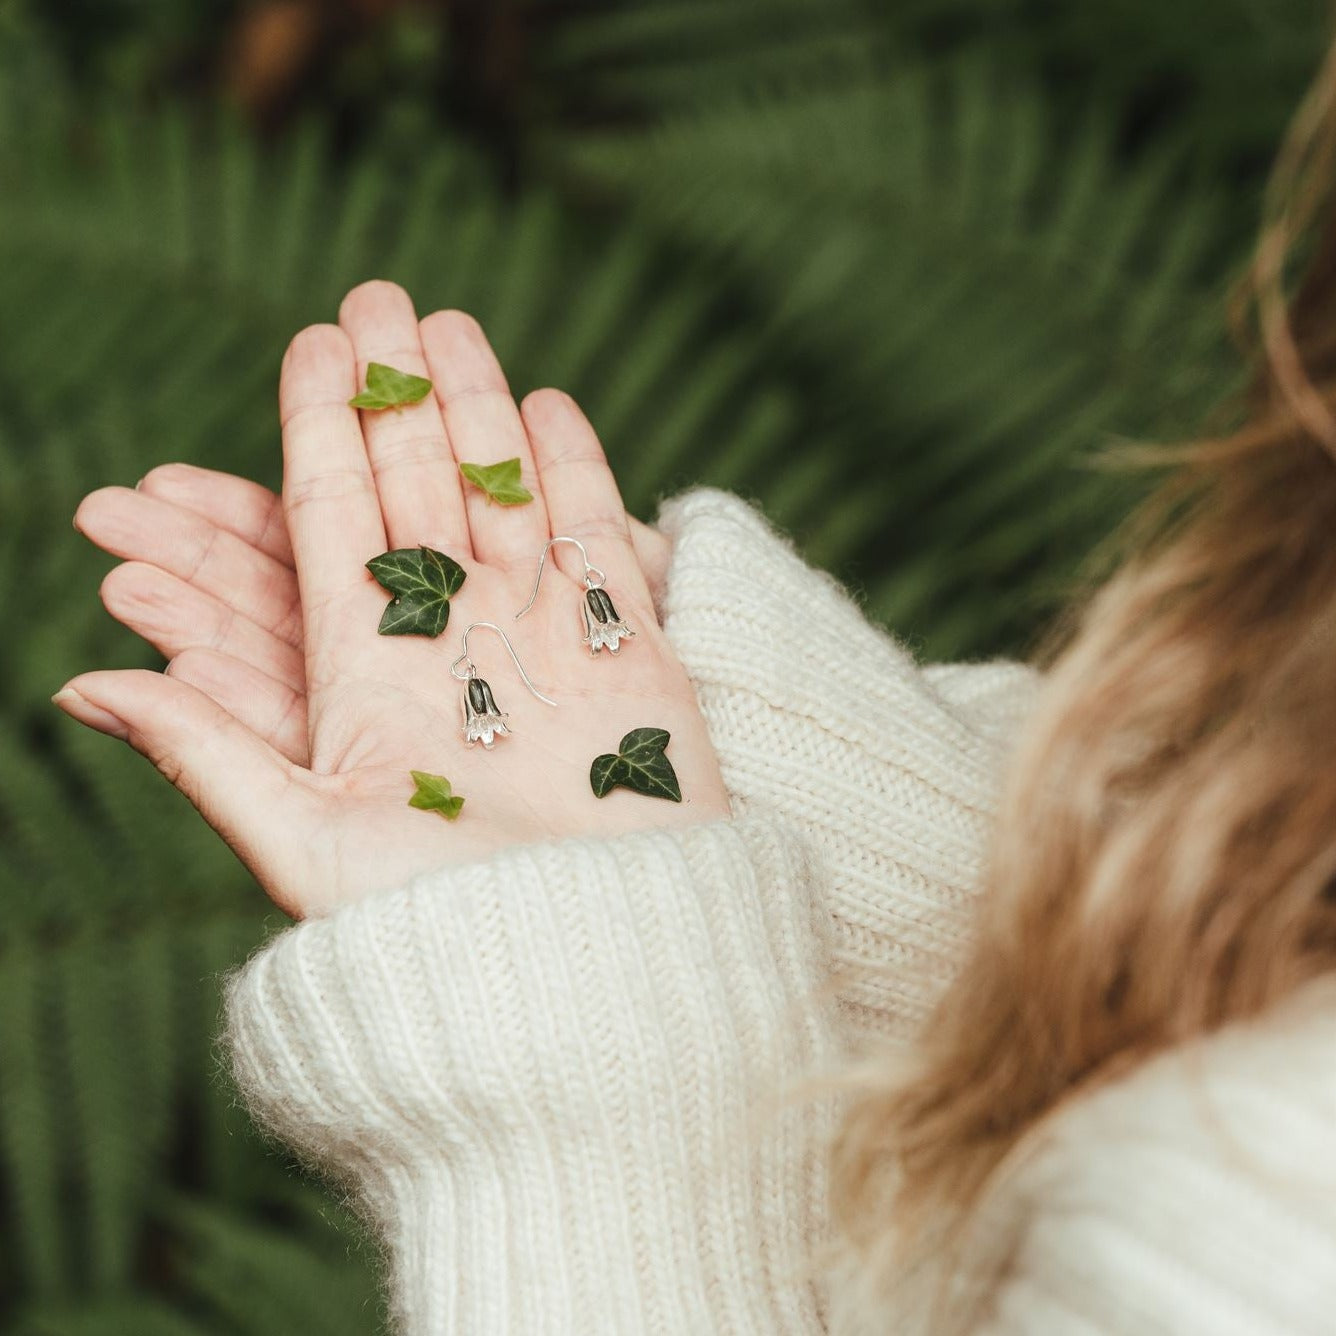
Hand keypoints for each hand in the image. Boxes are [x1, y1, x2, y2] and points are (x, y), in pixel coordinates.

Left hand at [57, 282, 729, 919]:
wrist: (601, 983)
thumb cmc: (449, 938)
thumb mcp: (310, 848)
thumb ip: (209, 758)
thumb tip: (80, 685)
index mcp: (370, 683)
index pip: (331, 530)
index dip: (316, 432)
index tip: (309, 346)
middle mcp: (454, 650)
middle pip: (413, 494)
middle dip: (389, 396)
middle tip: (367, 297)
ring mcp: (545, 646)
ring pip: (503, 499)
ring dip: (477, 410)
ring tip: (447, 323)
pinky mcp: (632, 658)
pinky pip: (598, 543)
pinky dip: (576, 472)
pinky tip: (549, 403)